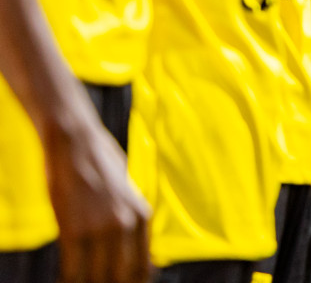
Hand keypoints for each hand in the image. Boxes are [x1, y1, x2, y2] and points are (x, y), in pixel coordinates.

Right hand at [43, 112, 150, 282]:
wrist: (75, 142)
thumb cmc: (99, 166)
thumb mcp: (126, 192)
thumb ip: (132, 221)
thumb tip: (144, 253)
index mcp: (142, 215)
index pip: (142, 267)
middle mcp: (126, 224)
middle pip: (121, 276)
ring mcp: (100, 227)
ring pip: (97, 277)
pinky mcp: (72, 228)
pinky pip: (73, 269)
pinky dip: (70, 280)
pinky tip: (66, 281)